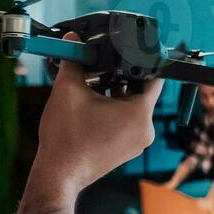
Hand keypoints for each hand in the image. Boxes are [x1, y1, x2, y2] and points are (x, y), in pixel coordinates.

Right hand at [29, 35, 160, 196]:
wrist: (59, 174)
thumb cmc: (66, 138)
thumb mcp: (67, 90)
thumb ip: (74, 61)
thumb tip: (73, 38)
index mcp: (140, 113)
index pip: (155, 77)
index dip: (145, 59)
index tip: (135, 48)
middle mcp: (145, 129)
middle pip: (143, 91)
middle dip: (124, 75)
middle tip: (106, 60)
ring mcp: (137, 142)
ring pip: (133, 106)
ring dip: (117, 92)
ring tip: (95, 82)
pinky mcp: (127, 149)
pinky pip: (127, 121)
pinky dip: (114, 109)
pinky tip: (94, 102)